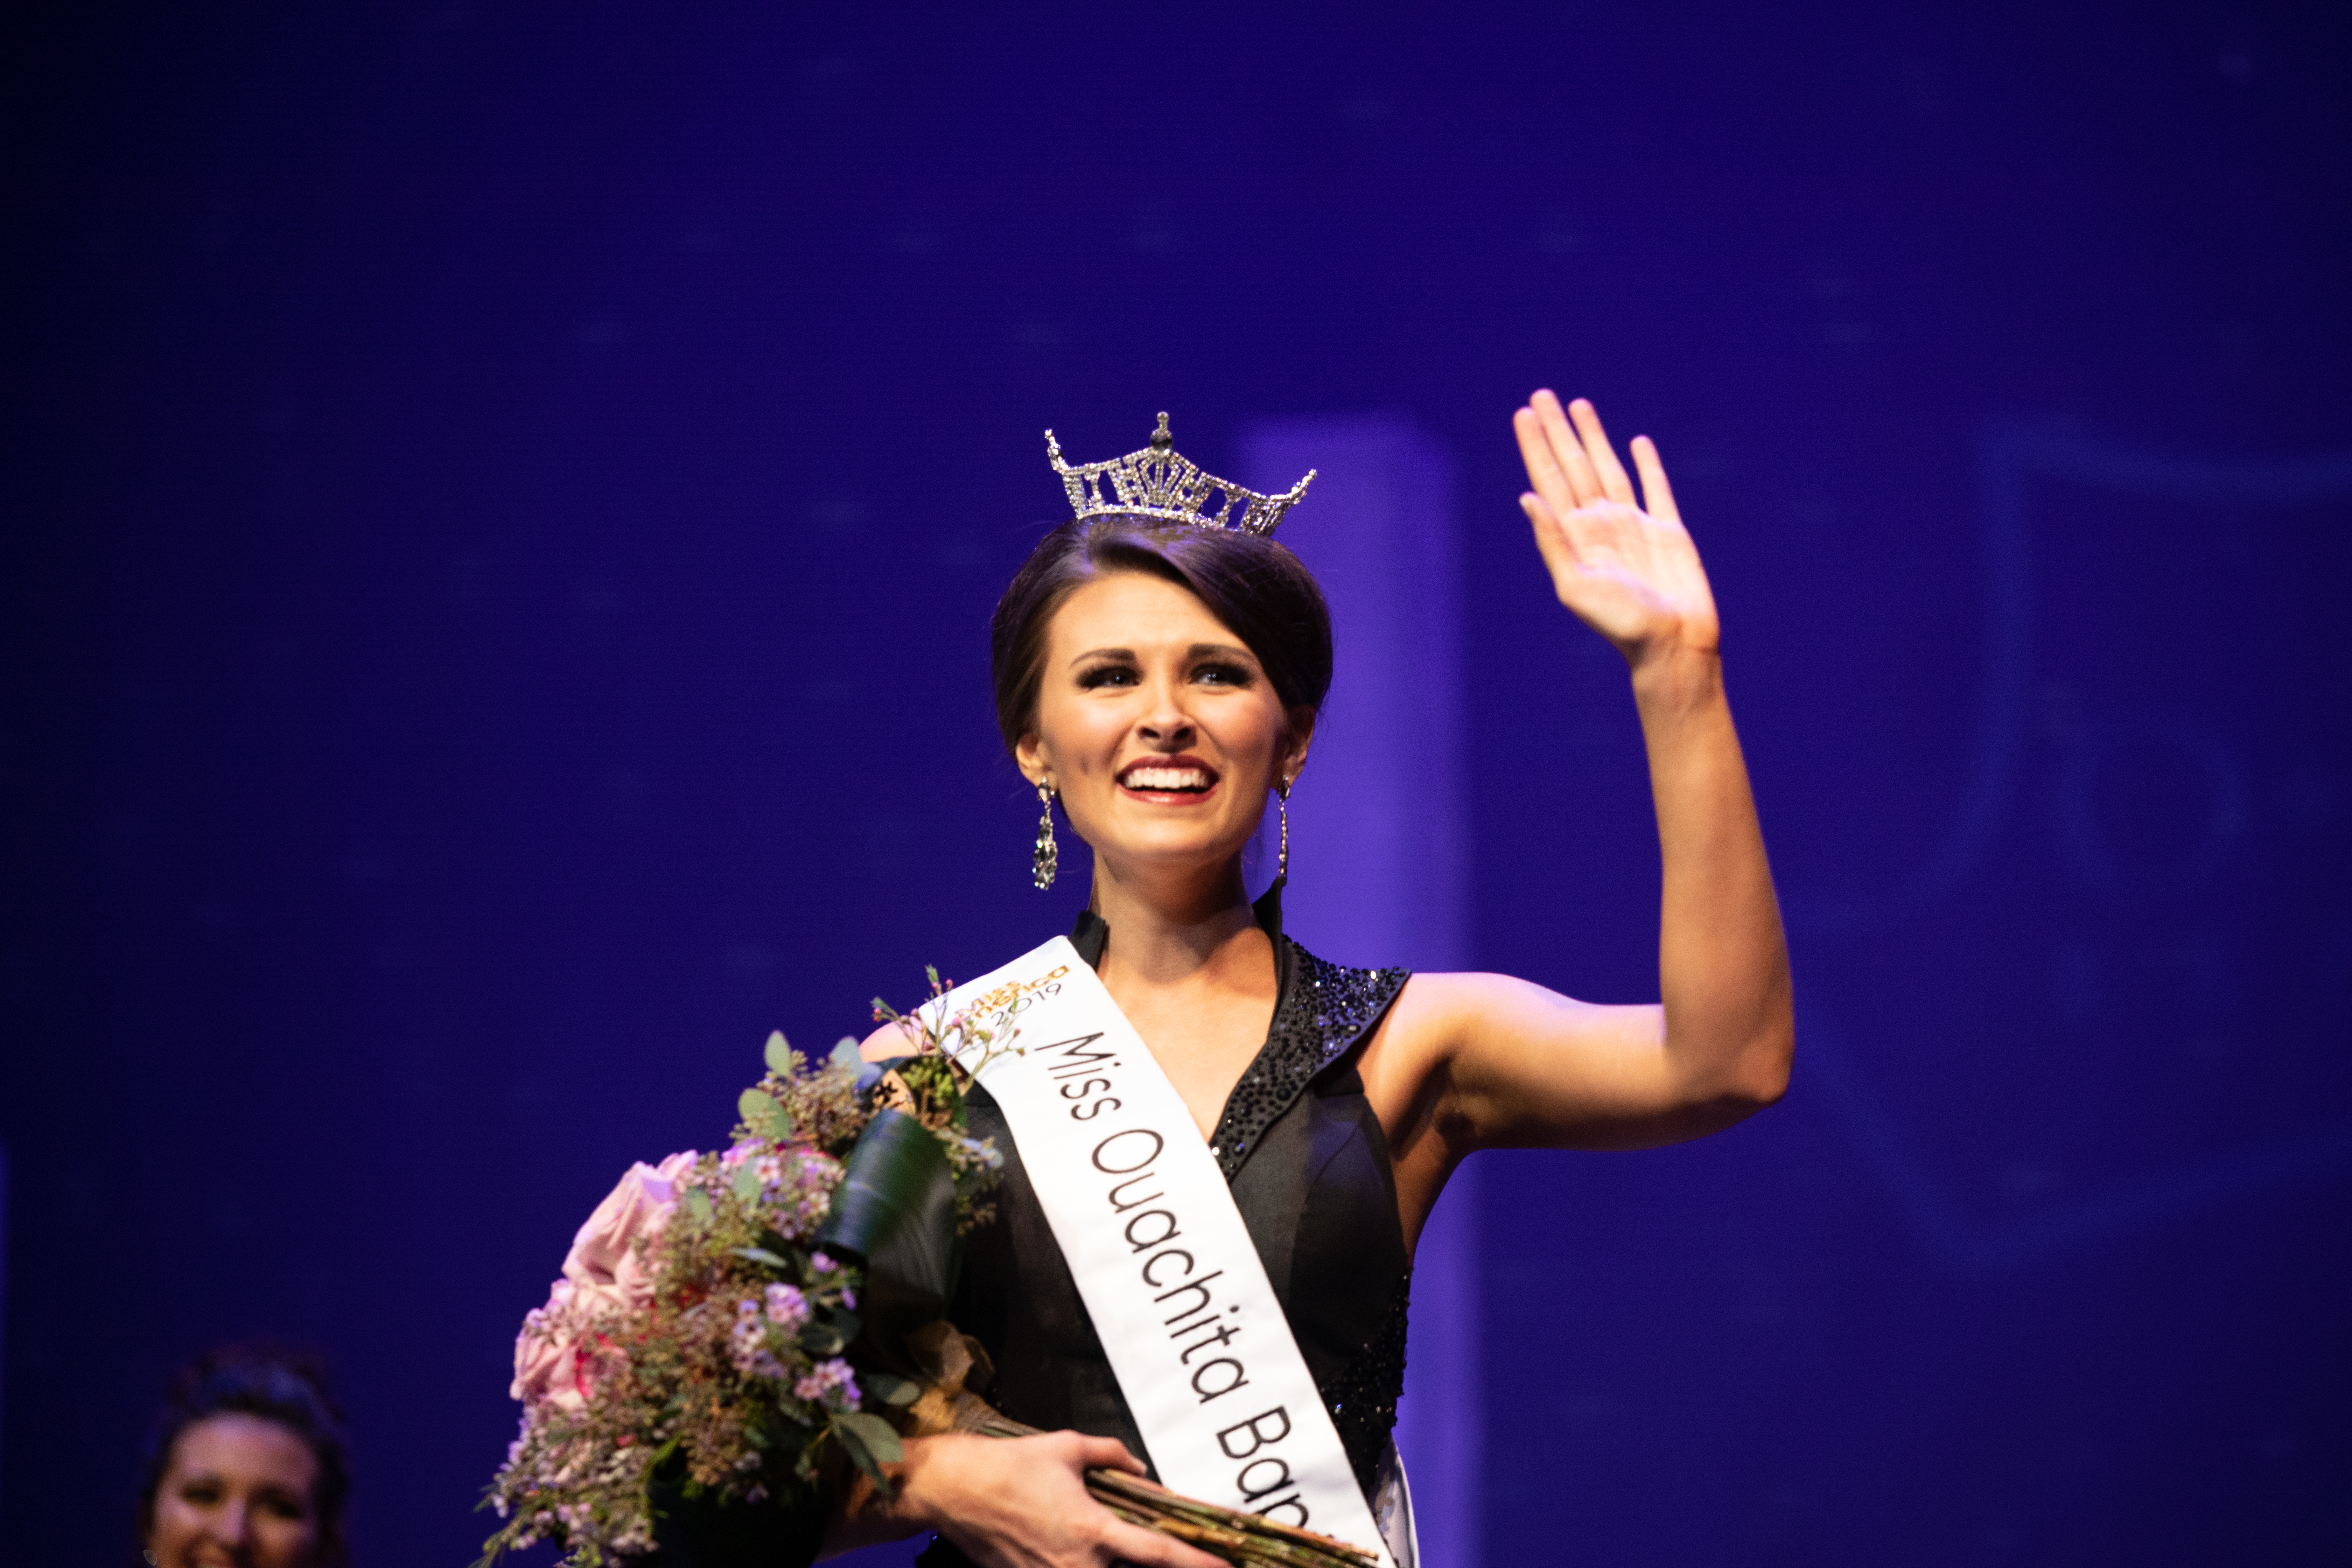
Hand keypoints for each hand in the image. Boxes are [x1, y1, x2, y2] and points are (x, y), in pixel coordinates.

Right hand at [891, 1430, 1227, 1567]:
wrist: (952, 1491)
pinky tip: (1078, 1552)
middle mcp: (1077, 1564)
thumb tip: (1139, 1471)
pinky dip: (1087, 1567)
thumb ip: (1111, 1456)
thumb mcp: (1066, 1446)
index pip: (1158, 1554)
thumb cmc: (1009, 1465)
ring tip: (1102, 1543)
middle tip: (1190, 1561)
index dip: (1197, 1564)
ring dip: (1115, 1567)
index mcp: (1092, 1528)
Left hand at [1512, 389, 1718, 664]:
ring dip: (1593, 438)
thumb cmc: (1622, 625)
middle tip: (1541, 395)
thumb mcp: (1576, 587)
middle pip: (1574, 465)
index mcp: (1576, 536)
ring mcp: (1634, 525)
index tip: (1523, 414)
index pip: (1549, 479)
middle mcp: (1601, 525)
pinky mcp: (1668, 531)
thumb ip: (1552, 542)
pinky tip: (1637, 443)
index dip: (1536, 446)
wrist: (1672, 644)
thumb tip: (1527, 497)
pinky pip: (1655, 488)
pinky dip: (1647, 465)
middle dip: (1557, 431)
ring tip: (1578, 406)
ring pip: (1609, 468)